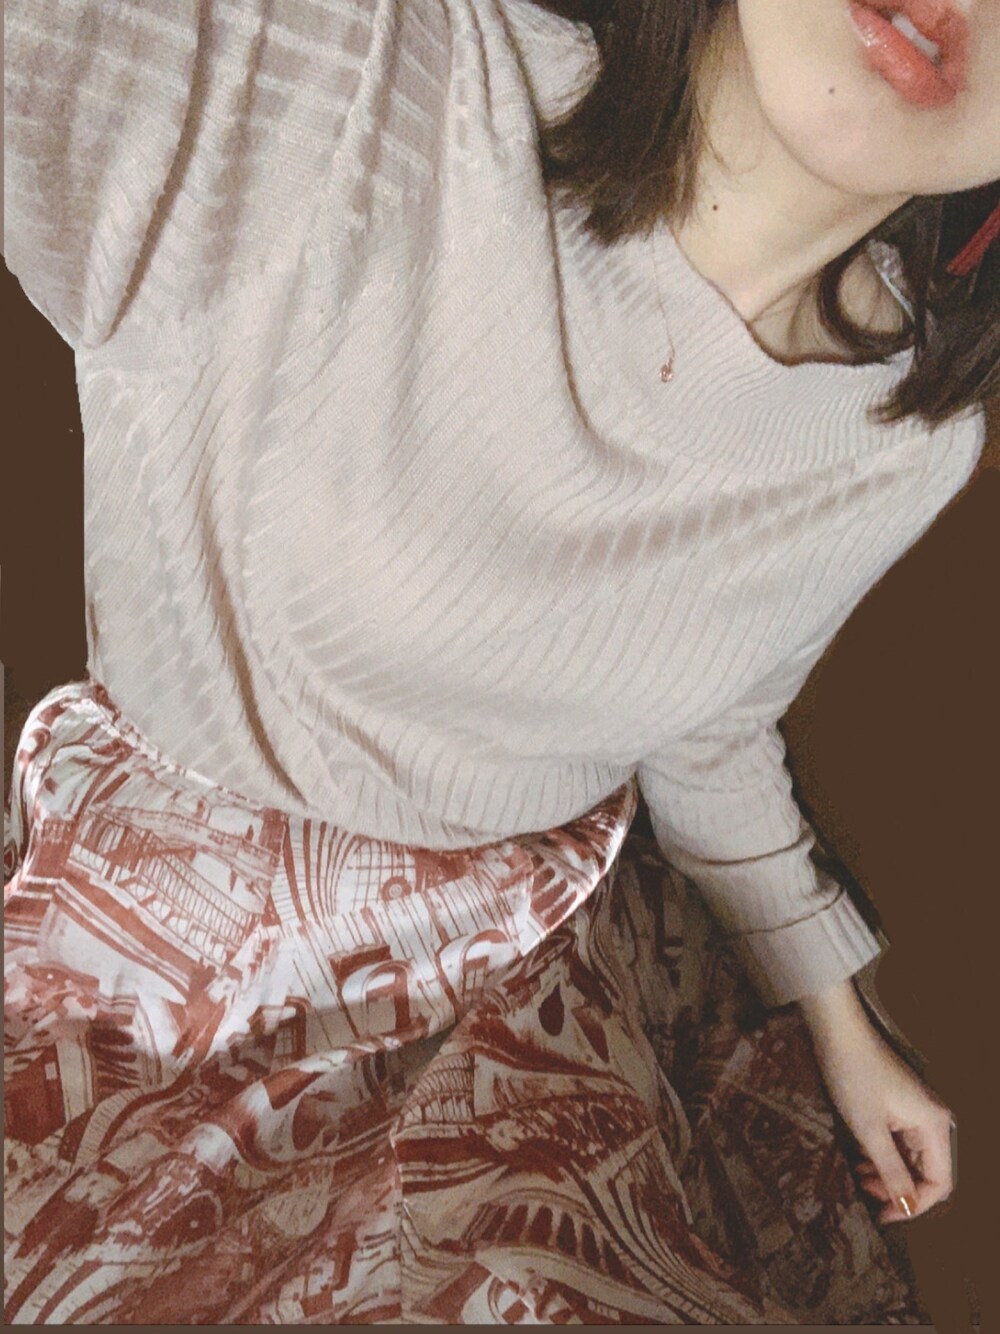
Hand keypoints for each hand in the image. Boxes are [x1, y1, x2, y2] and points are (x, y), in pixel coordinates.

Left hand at [798, 979, 954, 1223]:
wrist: (837, 1030)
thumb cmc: (853, 1076)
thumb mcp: (869, 1130)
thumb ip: (891, 1172)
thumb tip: (907, 1209)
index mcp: (934, 1126)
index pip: (940, 1183)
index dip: (914, 1205)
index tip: (884, 1215)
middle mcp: (932, 1120)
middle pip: (925, 1172)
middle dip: (897, 1189)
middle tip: (866, 1194)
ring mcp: (916, 1112)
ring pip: (909, 1159)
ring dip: (886, 1173)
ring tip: (858, 1177)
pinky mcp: (899, 1106)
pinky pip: (898, 1142)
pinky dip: (881, 1155)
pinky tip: (859, 1160)